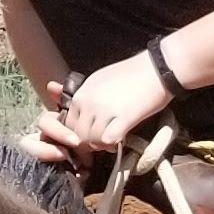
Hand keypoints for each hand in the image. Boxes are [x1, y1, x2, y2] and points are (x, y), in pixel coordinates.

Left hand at [31, 52, 175, 161]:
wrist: (157, 68)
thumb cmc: (131, 74)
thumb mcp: (99, 80)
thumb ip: (83, 94)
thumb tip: (56, 94)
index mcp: (81, 93)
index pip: (67, 123)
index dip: (77, 134)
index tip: (87, 138)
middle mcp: (88, 101)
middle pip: (77, 135)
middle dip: (87, 144)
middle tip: (100, 144)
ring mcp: (104, 109)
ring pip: (90, 140)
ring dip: (100, 145)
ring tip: (111, 140)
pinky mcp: (123, 117)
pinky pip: (107, 140)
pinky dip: (112, 144)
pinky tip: (120, 140)